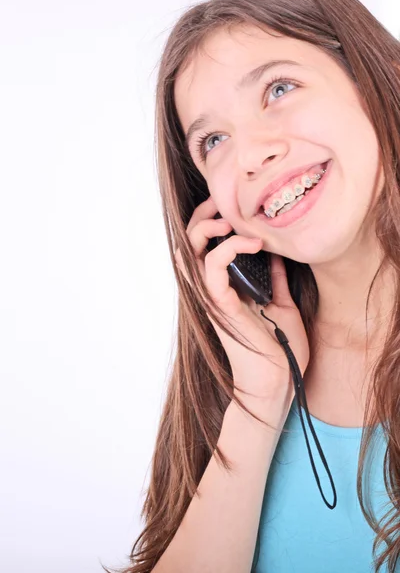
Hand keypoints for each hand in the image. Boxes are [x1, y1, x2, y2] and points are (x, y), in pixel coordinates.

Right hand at [174, 197, 309, 408]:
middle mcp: (212, 290)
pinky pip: (212, 271)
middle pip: (190, 242)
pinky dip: (227, 250)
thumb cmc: (280, 349)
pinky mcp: (222, 308)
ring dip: (208, 228)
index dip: (212, 220)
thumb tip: (277, 253)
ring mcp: (214, 299)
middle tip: (224, 202)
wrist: (279, 383)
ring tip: (232, 220)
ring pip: (192, 252)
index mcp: (224, 287)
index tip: (234, 204)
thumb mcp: (281, 304)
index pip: (205, 245)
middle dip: (203, 216)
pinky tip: (251, 244)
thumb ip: (275, 278)